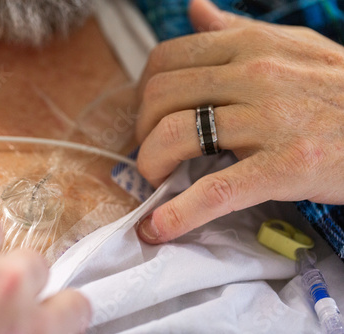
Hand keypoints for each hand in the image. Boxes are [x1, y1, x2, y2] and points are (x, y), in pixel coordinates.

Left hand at [136, 0, 343, 242]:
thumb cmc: (339, 89)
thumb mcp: (291, 45)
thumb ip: (236, 29)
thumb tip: (196, 10)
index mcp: (249, 45)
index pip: (166, 61)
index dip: (143, 93)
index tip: (146, 117)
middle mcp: (254, 74)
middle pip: (161, 98)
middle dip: (141, 130)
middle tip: (150, 153)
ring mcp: (270, 120)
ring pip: (178, 136)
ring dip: (151, 164)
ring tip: (155, 180)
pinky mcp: (285, 166)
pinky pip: (217, 190)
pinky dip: (180, 213)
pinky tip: (159, 227)